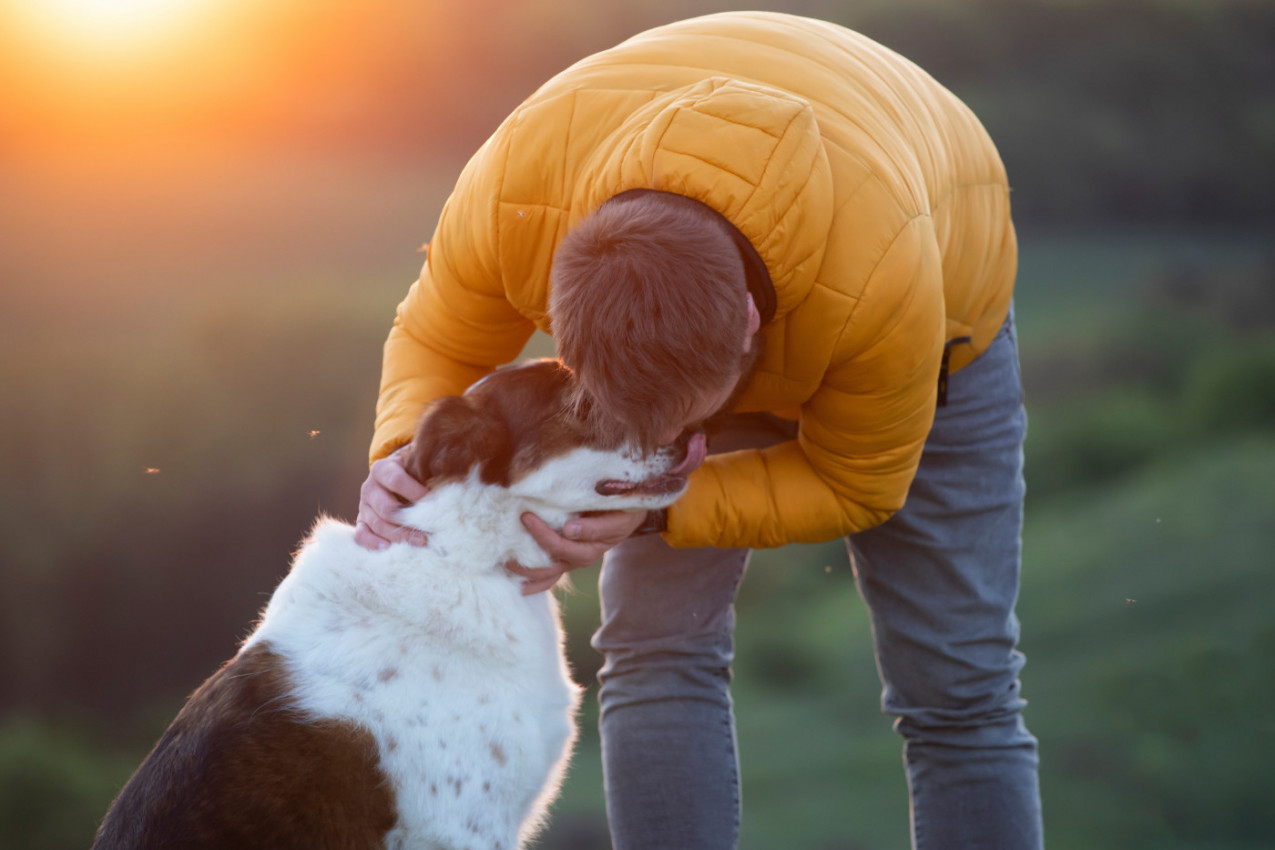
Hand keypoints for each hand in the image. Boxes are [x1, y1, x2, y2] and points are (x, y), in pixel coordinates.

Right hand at [354, 445, 430, 549]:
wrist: (395, 475)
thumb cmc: (413, 471)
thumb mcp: (419, 463)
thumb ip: (432, 466)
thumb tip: (454, 469)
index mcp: (382, 469)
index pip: (395, 480)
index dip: (413, 491)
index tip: (433, 501)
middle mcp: (370, 488)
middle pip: (386, 508)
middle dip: (409, 521)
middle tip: (430, 530)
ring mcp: (364, 507)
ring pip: (377, 524)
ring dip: (399, 536)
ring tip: (420, 543)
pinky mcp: (363, 522)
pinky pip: (361, 535)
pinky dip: (372, 543)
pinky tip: (388, 549)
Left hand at [508, 510, 648, 594]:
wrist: (628, 514)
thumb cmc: (622, 511)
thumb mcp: (616, 517)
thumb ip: (596, 526)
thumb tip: (569, 530)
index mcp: (590, 548)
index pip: (561, 545)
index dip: (542, 534)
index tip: (526, 516)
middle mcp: (578, 558)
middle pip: (549, 564)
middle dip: (526, 555)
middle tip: (505, 539)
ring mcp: (570, 561)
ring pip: (545, 575)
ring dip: (524, 572)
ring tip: (504, 562)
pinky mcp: (564, 559)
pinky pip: (547, 577)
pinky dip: (531, 582)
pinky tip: (514, 581)